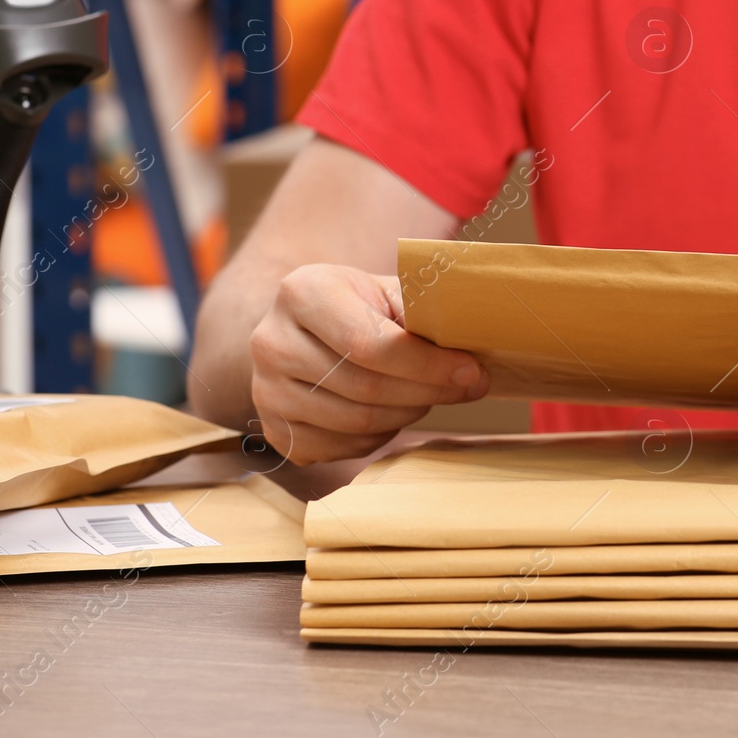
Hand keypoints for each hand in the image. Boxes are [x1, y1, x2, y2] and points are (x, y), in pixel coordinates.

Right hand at [249, 263, 488, 464]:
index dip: (426, 364)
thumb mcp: (389, 289)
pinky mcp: (275, 429)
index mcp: (301, 292)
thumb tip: (469, 352)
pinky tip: (392, 413)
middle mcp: (270, 341)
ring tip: (426, 395)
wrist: (311, 328)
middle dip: (426, 392)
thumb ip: (424, 312)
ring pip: (355, 422)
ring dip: (406, 414)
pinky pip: (340, 448)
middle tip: (465, 387)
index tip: (471, 370)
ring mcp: (266, 390)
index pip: (368, 343)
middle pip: (364, 387)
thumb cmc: (361, 305)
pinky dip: (378, 437)